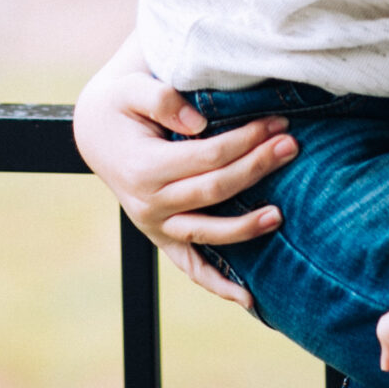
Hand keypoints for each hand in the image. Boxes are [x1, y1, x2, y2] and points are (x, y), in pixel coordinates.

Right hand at [72, 61, 296, 309]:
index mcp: (144, 167)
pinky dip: (218, 284)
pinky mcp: (161, 237)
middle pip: (216, 190)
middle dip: (258, 167)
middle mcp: (148, 203)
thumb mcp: (132, 88)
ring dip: (247, 227)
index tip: (277, 124)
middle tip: (292, 146)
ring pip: (208, 233)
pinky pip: (190, 267)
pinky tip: (249, 299)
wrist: (96, 133)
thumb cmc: (121, 106)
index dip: (246, 140)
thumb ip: (161, 98)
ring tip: (280, 215)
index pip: (208, 156)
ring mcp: (155, 225)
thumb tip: (198, 123)